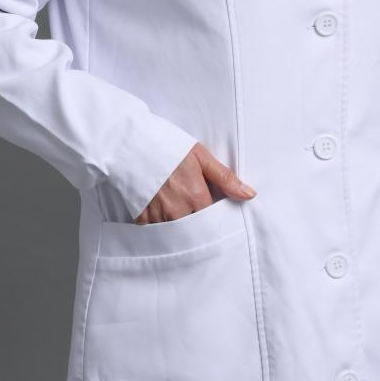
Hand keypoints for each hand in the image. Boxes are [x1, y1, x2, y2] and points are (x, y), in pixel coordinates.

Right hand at [133, 143, 256, 223]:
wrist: (130, 145)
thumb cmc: (167, 148)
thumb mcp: (200, 157)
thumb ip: (225, 179)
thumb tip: (249, 195)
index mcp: (196, 198)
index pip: (215, 222)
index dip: (217, 219)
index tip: (216, 213)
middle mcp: (178, 213)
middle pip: (197, 232)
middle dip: (200, 227)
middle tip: (196, 213)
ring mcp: (158, 218)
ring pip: (177, 235)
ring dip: (182, 228)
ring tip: (179, 212)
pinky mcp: (142, 220)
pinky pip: (157, 232)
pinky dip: (162, 227)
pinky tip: (163, 213)